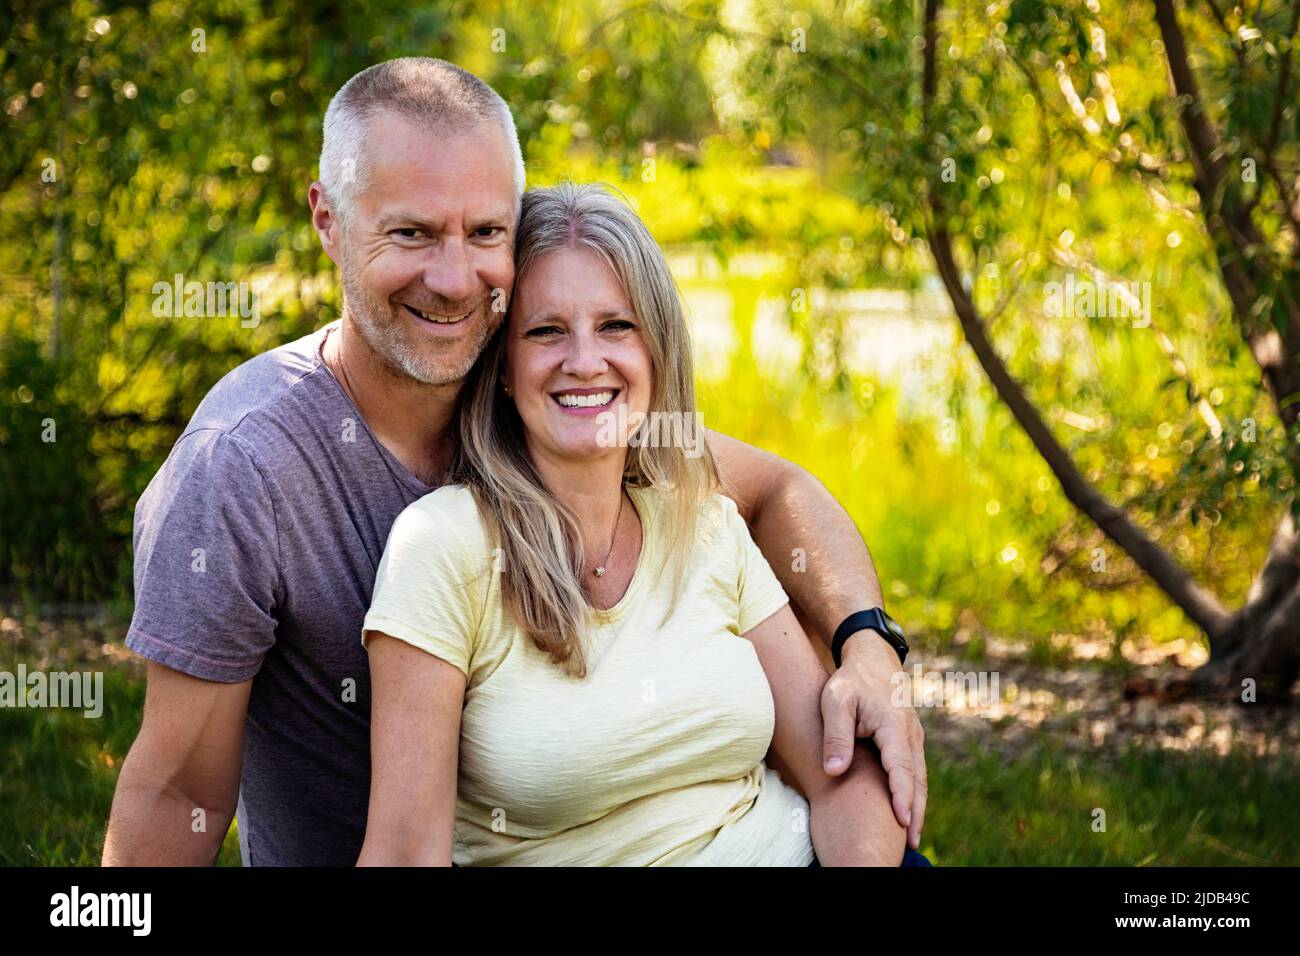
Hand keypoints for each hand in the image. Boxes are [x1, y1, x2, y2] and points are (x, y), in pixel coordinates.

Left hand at [819, 631, 926, 848]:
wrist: (872, 660)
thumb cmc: (849, 682)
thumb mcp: (835, 701)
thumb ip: (836, 735)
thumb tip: (834, 771)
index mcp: (893, 725)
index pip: (900, 767)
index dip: (902, 795)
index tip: (902, 821)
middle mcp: (909, 734)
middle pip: (916, 779)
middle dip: (915, 812)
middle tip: (912, 843)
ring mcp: (913, 738)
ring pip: (919, 778)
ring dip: (917, 807)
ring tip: (912, 837)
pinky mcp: (909, 741)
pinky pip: (914, 771)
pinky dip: (914, 793)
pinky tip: (908, 813)